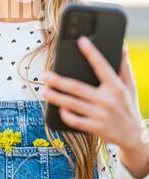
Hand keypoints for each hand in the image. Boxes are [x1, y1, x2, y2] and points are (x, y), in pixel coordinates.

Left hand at [42, 36, 145, 150]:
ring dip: (56, 97)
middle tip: (46, 75)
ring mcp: (100, 115)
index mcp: (116, 87)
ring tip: (44, 91)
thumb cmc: (128, 107)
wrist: (134, 136)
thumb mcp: (130, 86)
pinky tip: (58, 108)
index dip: (91, 53)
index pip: (102, 66)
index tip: (81, 41)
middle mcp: (107, 100)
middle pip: (78, 88)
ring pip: (73, 104)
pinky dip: (65, 114)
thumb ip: (124, 67)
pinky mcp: (95, 128)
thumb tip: (122, 48)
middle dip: (59, 81)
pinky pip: (76, 121)